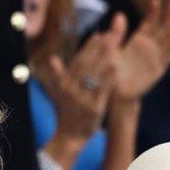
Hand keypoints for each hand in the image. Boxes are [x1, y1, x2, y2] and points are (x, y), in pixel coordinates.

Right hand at [45, 19, 122, 142]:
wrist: (69, 136)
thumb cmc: (66, 113)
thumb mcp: (59, 94)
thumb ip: (58, 75)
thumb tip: (53, 59)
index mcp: (64, 83)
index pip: (78, 60)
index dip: (88, 47)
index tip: (99, 34)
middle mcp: (71, 89)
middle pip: (87, 64)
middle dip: (99, 48)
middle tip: (111, 33)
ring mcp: (82, 99)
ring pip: (95, 74)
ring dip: (104, 58)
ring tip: (114, 44)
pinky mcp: (93, 108)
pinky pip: (102, 90)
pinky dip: (109, 77)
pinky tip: (116, 67)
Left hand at [113, 0, 169, 102]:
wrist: (116, 93)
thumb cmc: (111, 72)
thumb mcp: (111, 50)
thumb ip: (116, 34)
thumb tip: (119, 15)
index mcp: (138, 41)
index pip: (148, 23)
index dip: (152, 12)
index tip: (155, 0)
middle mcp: (149, 48)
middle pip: (162, 28)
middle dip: (169, 16)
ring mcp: (155, 57)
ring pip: (169, 39)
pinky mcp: (159, 68)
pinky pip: (169, 54)